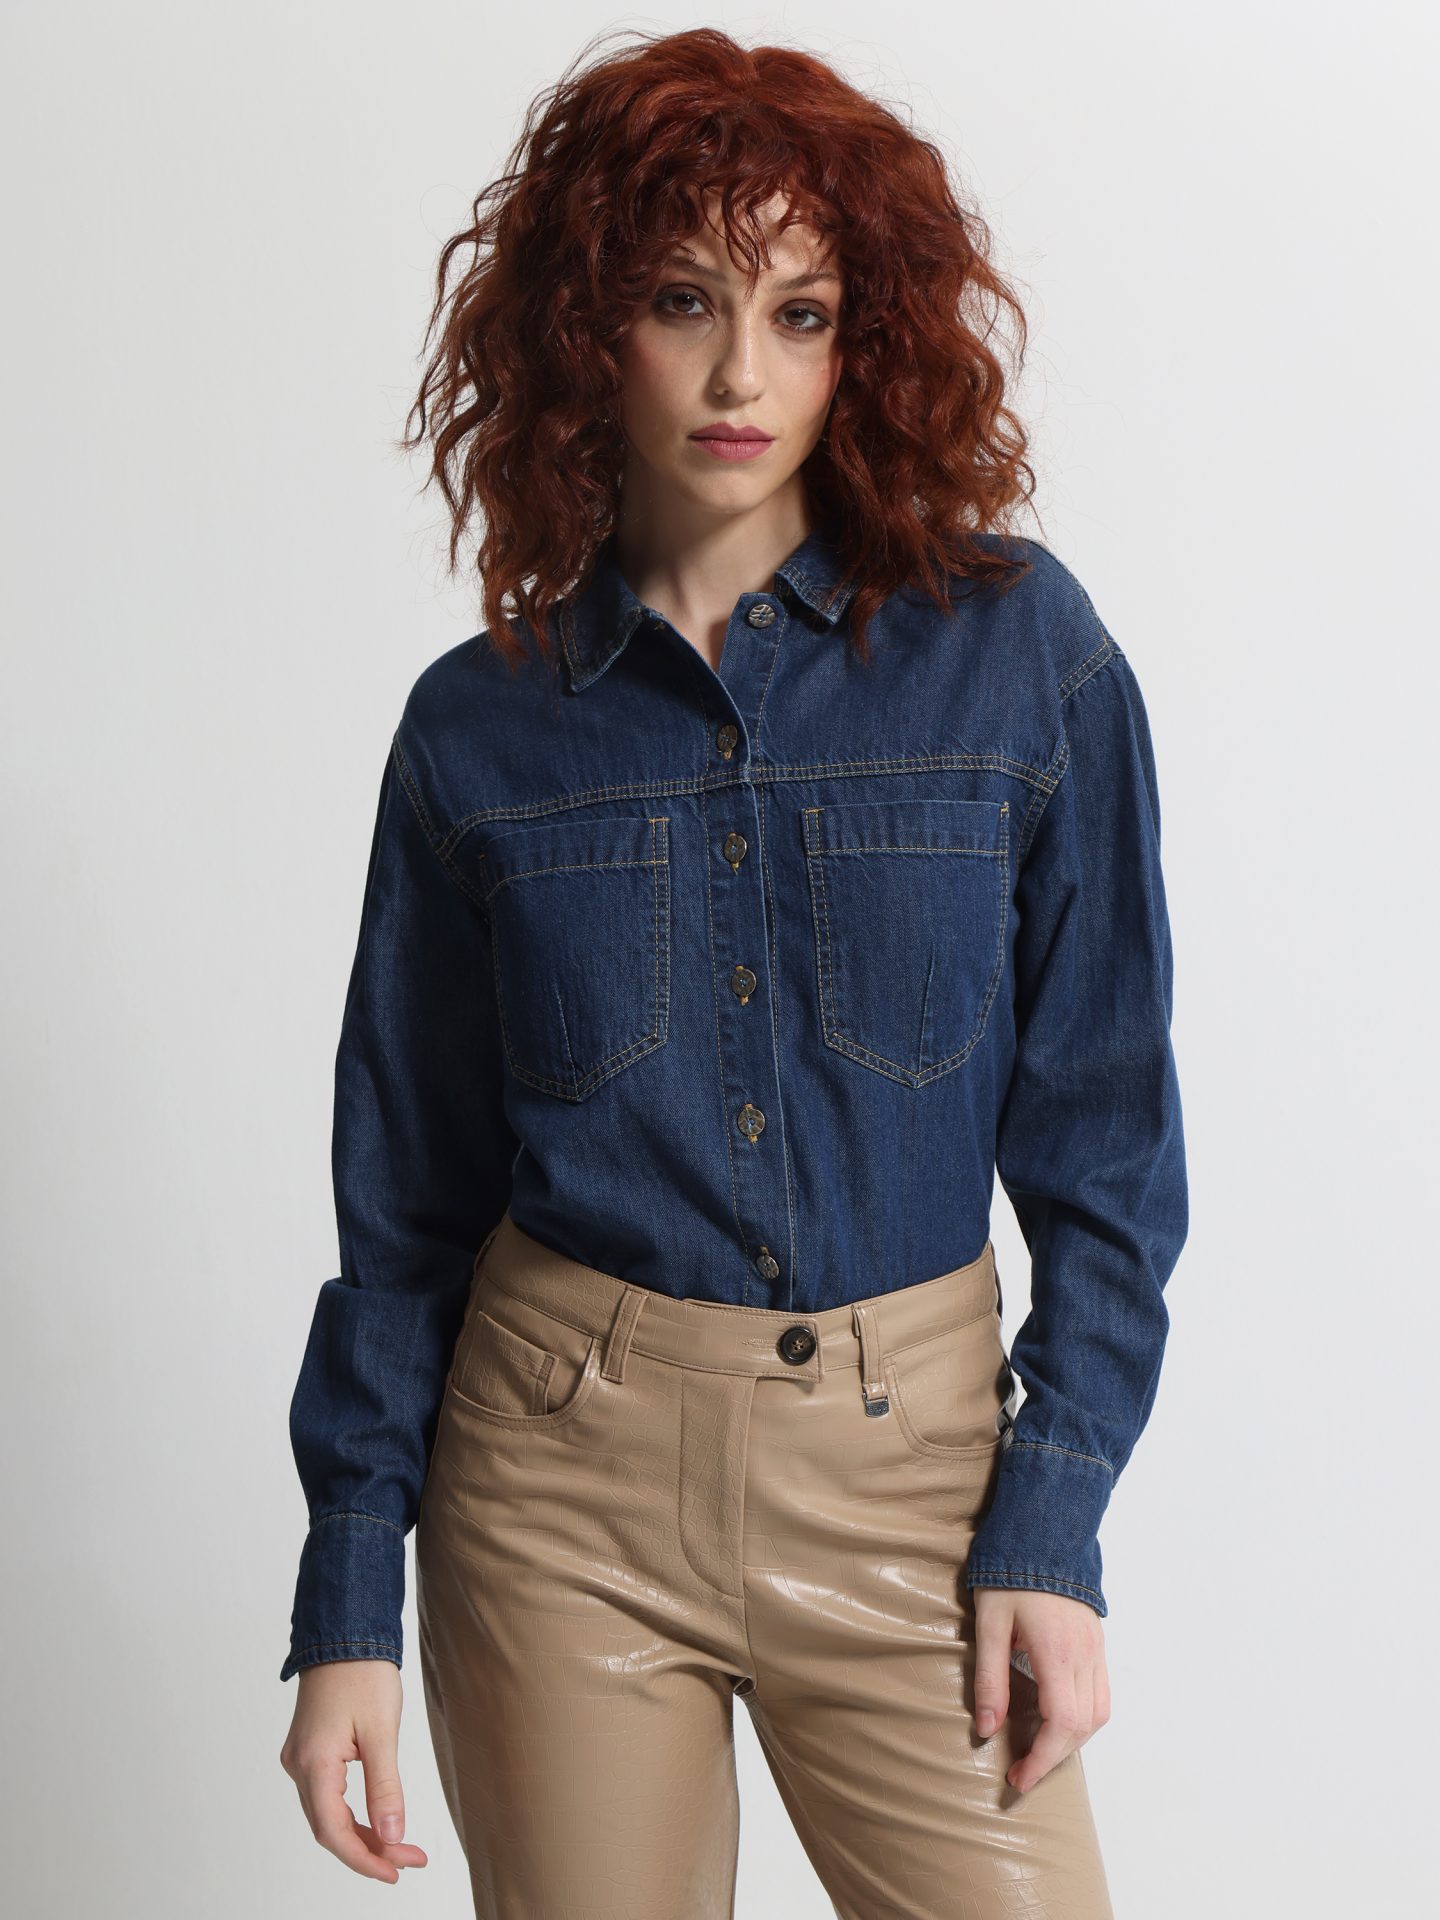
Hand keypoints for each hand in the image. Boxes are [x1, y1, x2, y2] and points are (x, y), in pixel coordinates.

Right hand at [279, 1658, 428, 1881]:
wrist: (343, 1633)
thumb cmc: (363, 1674)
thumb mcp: (382, 1730)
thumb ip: (385, 1787)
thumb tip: (393, 1835)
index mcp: (313, 1763)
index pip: (333, 1832)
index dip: (364, 1859)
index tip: (396, 1872)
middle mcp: (298, 1765)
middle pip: (328, 1828)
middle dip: (369, 1850)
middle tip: (409, 1859)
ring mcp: (300, 1758)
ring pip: (327, 1813)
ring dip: (362, 1833)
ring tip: (400, 1845)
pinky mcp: (308, 1750)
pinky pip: (326, 1794)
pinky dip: (351, 1812)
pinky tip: (376, 1817)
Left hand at [972, 1588, 1109, 1792]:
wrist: (1044, 1534)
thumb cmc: (1010, 1575)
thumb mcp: (990, 1624)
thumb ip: (991, 1678)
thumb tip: (987, 1730)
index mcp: (1057, 1653)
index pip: (1061, 1724)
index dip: (1042, 1760)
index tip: (1018, 1778)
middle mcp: (1084, 1656)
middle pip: (1082, 1727)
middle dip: (1053, 1758)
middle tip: (1021, 1772)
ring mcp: (1096, 1650)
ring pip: (1097, 1714)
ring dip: (1071, 1741)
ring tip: (1039, 1750)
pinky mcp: (1097, 1644)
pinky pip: (1101, 1694)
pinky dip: (1083, 1718)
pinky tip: (1058, 1719)